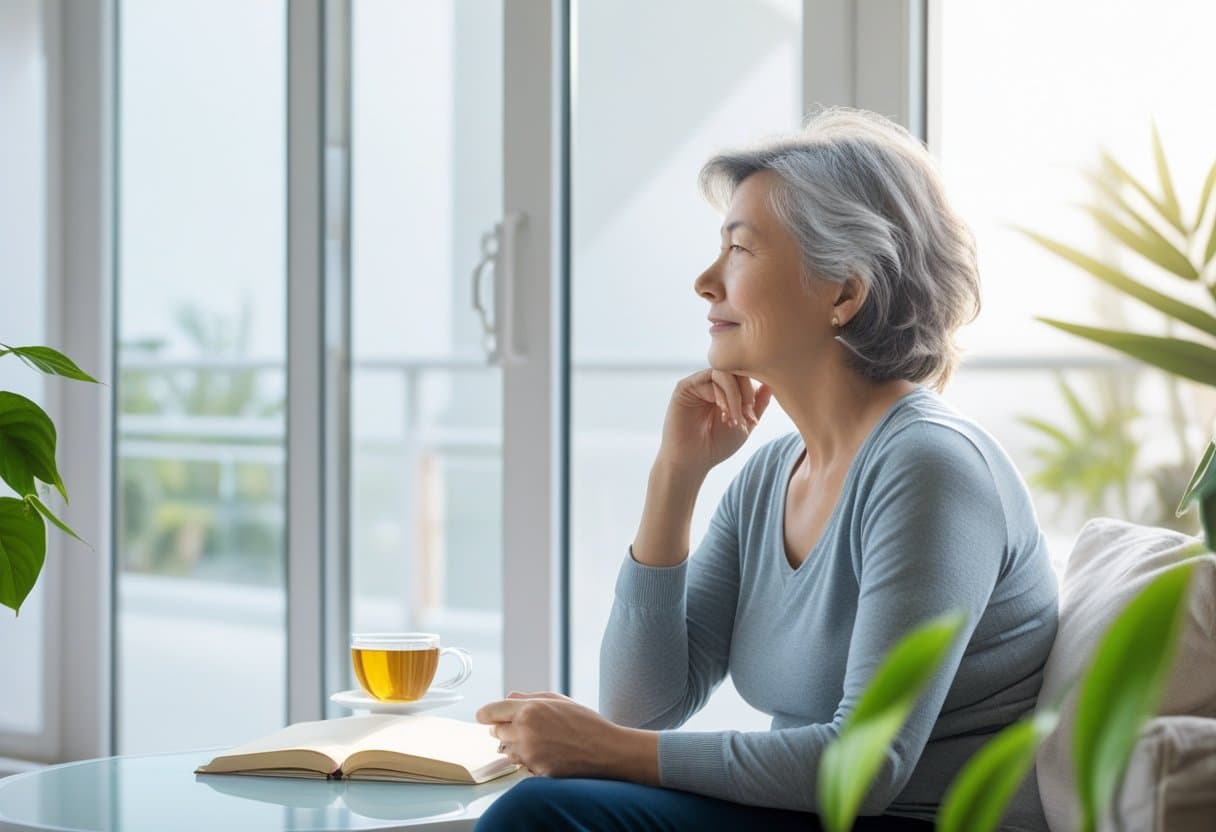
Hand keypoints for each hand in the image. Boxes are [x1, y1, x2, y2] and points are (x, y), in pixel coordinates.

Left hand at [475, 691, 622, 777]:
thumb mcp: (558, 700)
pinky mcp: (535, 772)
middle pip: (495, 732)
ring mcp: (529, 754)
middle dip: (503, 729)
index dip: (487, 715)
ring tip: (537, 741)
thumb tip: (507, 698)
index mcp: (528, 710)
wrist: (606, 750)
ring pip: (506, 751)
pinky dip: (526, 761)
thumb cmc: (585, 722)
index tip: (487, 717)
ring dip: (514, 746)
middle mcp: (524, 732)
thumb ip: (528, 698)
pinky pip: (520, 766)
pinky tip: (544, 754)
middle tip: (522, 727)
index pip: (489, 713)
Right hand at [657, 369, 773, 474]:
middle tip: (747, 416)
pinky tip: (723, 413)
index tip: (753, 419)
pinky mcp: (685, 386)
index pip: (745, 375)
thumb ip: (758, 404)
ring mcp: (698, 383)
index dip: (754, 392)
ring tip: (733, 419)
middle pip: (736, 369)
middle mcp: (711, 383)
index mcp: (725, 390)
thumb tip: (772, 383)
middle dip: (746, 393)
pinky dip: (722, 395)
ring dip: (735, 396)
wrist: (693, 461)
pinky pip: (710, 378)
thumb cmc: (717, 445)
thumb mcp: (745, 423)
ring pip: (725, 373)